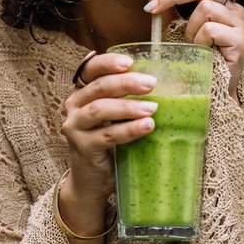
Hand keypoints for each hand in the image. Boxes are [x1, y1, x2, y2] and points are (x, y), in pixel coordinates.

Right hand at [61, 52, 158, 199]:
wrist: (91, 181)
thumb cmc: (109, 144)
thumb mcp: (115, 118)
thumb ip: (128, 101)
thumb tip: (170, 86)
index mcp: (82, 93)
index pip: (90, 70)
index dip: (108, 62)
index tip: (130, 62)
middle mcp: (74, 107)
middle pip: (98, 87)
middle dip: (126, 83)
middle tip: (151, 83)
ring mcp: (74, 127)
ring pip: (100, 109)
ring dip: (128, 107)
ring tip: (153, 108)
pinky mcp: (82, 147)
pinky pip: (107, 135)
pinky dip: (129, 129)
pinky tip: (147, 126)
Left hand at [143, 0, 243, 98]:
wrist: (209, 91)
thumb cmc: (193, 59)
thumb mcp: (173, 28)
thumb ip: (164, 6)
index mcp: (219, 2)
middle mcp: (233, 9)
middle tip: (151, 8)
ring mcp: (240, 24)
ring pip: (206, 8)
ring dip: (189, 28)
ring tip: (191, 46)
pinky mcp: (241, 41)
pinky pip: (211, 30)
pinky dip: (199, 41)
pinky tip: (201, 53)